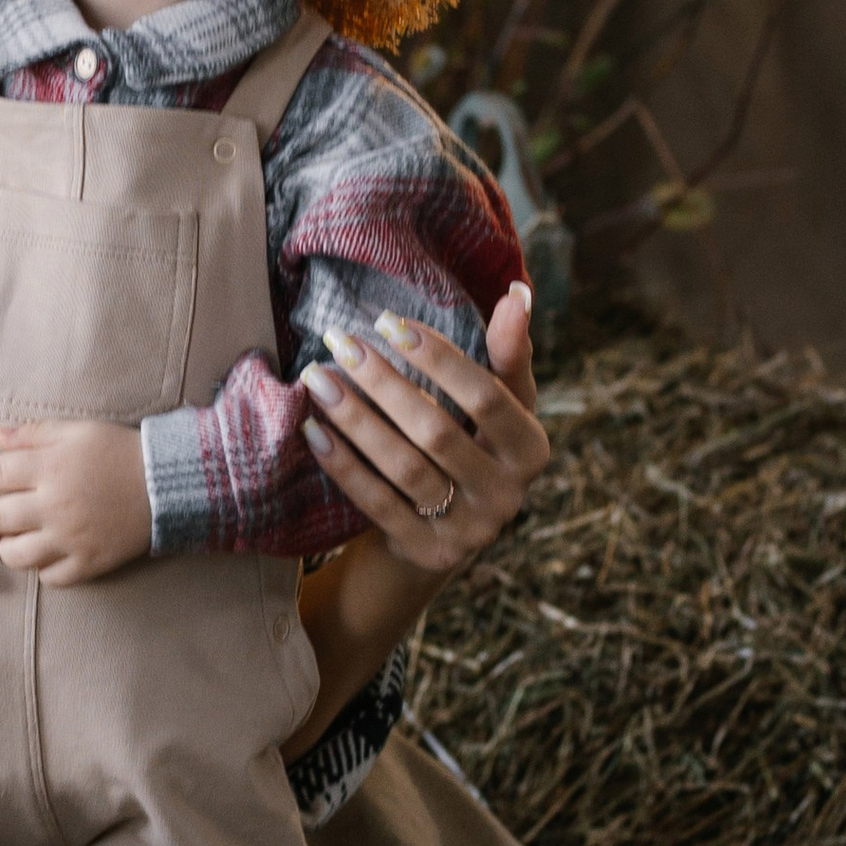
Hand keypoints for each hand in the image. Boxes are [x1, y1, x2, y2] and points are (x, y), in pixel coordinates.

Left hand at [0, 418, 151, 586]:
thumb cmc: (119, 450)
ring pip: (16, 554)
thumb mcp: (77, 430)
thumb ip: (33, 433)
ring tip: (0, 537)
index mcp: (50, 468)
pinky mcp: (89, 563)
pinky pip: (50, 577)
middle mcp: (55, 506)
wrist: (168, 484)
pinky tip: (39, 553)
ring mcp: (71, 539)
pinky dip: (40, 568)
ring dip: (2, 546)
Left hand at [300, 280, 548, 577]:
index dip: (438, 358)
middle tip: (339, 342)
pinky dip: (344, 466)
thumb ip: (507, 353)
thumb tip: (516, 293)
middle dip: (384, 383)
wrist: (444, 532)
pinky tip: (314, 430)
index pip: (486, 395)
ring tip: (318, 379)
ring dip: (357, 420)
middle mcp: (507, 494)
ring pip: (405, 468)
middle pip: (438, 431)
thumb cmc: (473, 445)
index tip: (387, 321)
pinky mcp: (425, 552)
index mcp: (531, 449)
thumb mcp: (499, 404)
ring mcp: (467, 529)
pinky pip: (378, 504)